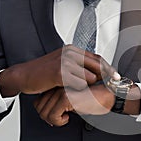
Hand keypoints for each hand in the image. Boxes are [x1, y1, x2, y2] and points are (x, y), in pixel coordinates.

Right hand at [0, 45, 120, 96]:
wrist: (24, 76)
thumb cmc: (43, 72)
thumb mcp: (63, 65)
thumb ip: (78, 65)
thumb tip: (95, 73)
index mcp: (72, 50)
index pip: (96, 58)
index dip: (108, 67)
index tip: (116, 75)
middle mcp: (70, 53)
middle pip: (97, 65)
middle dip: (107, 75)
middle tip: (114, 82)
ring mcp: (65, 62)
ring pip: (90, 77)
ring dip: (89, 86)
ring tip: (82, 89)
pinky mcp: (60, 72)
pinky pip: (79, 84)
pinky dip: (79, 89)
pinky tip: (73, 90)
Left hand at [34, 86, 114, 126]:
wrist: (109, 94)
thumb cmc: (96, 96)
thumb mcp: (76, 98)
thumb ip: (63, 100)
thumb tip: (51, 112)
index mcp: (61, 82)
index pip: (40, 99)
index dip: (45, 110)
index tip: (55, 116)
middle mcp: (59, 84)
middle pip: (39, 105)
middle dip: (47, 116)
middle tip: (59, 119)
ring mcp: (62, 90)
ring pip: (44, 111)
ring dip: (53, 120)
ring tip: (64, 118)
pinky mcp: (66, 97)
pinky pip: (53, 116)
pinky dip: (58, 122)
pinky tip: (68, 118)